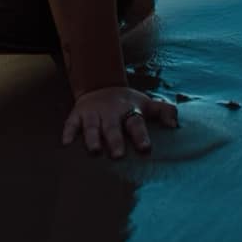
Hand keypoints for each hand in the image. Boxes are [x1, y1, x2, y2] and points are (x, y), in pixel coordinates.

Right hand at [62, 85, 180, 157]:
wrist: (101, 86)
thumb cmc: (128, 104)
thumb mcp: (147, 104)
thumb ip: (165, 112)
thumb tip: (175, 126)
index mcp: (129, 110)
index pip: (136, 123)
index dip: (141, 136)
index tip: (145, 148)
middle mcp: (111, 112)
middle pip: (113, 127)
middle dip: (115, 140)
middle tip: (117, 156)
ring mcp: (93, 113)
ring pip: (92, 126)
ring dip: (92, 139)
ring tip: (94, 152)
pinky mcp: (77, 114)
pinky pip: (71, 123)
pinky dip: (68, 132)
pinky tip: (67, 143)